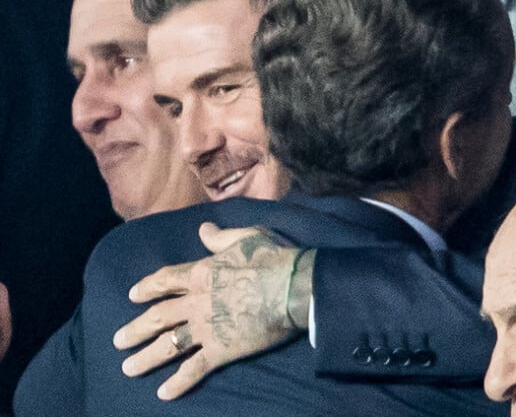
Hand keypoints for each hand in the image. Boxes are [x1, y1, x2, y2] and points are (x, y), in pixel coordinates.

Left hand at [113, 223, 311, 399]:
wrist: (291, 286)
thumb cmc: (271, 258)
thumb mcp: (244, 236)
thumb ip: (219, 237)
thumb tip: (202, 229)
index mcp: (201, 273)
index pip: (166, 280)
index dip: (147, 287)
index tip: (132, 295)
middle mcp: (196, 301)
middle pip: (158, 316)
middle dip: (135, 329)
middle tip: (117, 340)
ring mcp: (206, 327)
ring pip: (168, 344)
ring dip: (146, 358)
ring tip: (127, 368)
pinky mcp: (222, 350)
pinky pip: (195, 368)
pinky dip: (178, 382)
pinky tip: (163, 393)